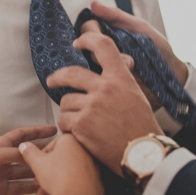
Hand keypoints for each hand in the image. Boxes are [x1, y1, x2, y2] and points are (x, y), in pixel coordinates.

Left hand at [0, 125, 56, 194]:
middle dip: (42, 152)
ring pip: (24, 172)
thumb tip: (31, 152)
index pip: (21, 135)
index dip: (36, 131)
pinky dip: (29, 188)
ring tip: (54, 171)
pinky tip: (40, 187)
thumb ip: (12, 154)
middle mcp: (1, 159)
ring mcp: (0, 175)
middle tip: (60, 152)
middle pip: (26, 154)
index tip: (52, 129)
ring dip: (37, 171)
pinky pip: (18, 188)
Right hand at [19, 134, 101, 194]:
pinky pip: (79, 183)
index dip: (42, 158)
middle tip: (40, 180)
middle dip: (48, 172)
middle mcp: (85, 150)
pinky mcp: (97, 181)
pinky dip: (69, 189)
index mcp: (71, 140)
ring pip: (70, 173)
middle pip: (62, 160)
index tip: (38, 166)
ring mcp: (93, 166)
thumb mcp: (37, 163)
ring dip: (56, 182)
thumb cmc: (60, 179)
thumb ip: (29, 152)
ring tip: (47, 192)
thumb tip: (25, 146)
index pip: (52, 145)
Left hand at [49, 30, 161, 172]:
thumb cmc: (142, 128)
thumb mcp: (135, 95)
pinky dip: (67, 128)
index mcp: (121, 78)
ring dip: (68, 112)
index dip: (87, 39)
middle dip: (57, 77)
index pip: (103, 46)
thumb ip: (118, 80)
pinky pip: (63, 120)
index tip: (77, 43)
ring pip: (66, 101)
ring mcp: (92, 106)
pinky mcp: (82, 124)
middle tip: (51, 80)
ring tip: (80, 123)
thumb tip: (106, 69)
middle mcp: (105, 88)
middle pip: (71, 73)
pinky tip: (78, 134)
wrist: (144, 155)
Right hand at [90, 1, 187, 85]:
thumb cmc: (156, 47)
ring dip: (109, 63)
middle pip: (86, 47)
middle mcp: (103, 51)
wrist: (172, 72)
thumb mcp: (139, 28)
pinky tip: (123, 74)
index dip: (90, 31)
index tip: (100, 33)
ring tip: (131, 64)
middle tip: (123, 53)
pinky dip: (109, 77)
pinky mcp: (110, 84)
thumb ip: (117, 16)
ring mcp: (105, 68)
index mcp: (108, 34)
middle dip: (101, 49)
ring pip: (92, 64)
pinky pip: (100, 81)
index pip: (87, 29)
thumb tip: (94, 4)